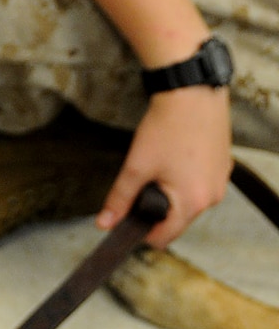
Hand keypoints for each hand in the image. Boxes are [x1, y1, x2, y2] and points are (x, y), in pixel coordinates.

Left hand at [95, 87, 232, 247]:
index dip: (143, 231)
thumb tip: (104, 223)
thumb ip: (120, 199)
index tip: (129, 216)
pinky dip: (186, 178)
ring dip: (171, 193)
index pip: (165, 236)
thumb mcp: (137, 167)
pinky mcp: (223, 164)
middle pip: (178, 219)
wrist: (191, 92)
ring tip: (158, 166)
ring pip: (189, 200)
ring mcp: (221, 180)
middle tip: (141, 182)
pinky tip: (174, 158)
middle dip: (157, 208)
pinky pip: (201, 183)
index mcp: (193, 202)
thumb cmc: (167, 128)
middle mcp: (213, 196)